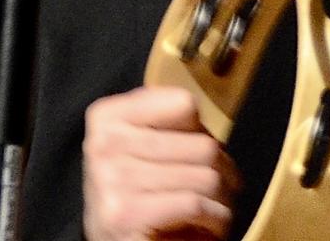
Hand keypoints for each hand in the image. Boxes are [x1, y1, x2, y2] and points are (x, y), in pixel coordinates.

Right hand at [83, 86, 240, 239]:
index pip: (184, 104)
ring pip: (206, 177)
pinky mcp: (124, 213)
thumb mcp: (138, 147)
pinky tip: (211, 224)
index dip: (199, 131)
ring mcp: (112, 178)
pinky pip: (194, 204)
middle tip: (225, 187)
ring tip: (219, 208)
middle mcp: (104, 143)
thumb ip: (164, 122)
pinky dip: (215, 218)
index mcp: (107, 117)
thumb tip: (205, 119)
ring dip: (224, 198)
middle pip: (204, 145)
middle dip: (224, 170)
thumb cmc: (133, 194)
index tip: (197, 152)